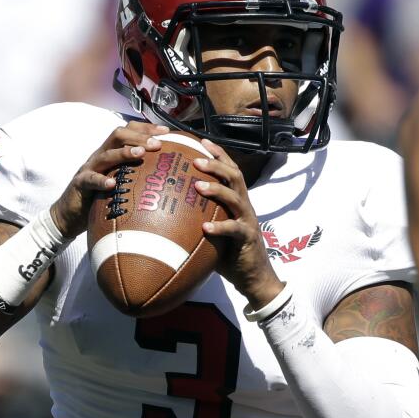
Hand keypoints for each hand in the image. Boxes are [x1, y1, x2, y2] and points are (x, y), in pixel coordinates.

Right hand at [49, 121, 168, 238]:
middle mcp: (101, 156)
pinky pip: (90, 180)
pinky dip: (101, 181)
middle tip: (157, 144)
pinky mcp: (80, 184)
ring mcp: (90, 168)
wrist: (70, 212)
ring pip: (106, 155)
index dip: (147, 128)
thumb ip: (136, 173)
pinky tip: (112, 183)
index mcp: (112, 152)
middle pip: (118, 136)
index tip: (166, 132)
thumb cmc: (100, 195)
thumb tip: (166, 173)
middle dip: (139, 137)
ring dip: (124, 153)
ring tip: (140, 153)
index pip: (129, 131)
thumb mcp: (120, 179)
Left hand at [193, 139, 283, 307]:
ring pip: (236, 198)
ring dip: (217, 189)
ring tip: (197, 186)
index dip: (218, 154)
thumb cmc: (229, 253)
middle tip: (195, 158)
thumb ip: (197, 218)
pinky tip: (205, 227)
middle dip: (216, 164)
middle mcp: (244, 206)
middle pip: (234, 177)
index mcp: (237, 201)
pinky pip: (235, 230)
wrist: (254, 277)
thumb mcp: (213, 231)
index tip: (200, 140)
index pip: (230, 170)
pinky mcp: (248, 239)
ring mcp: (247, 221)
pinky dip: (220, 227)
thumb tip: (164, 212)